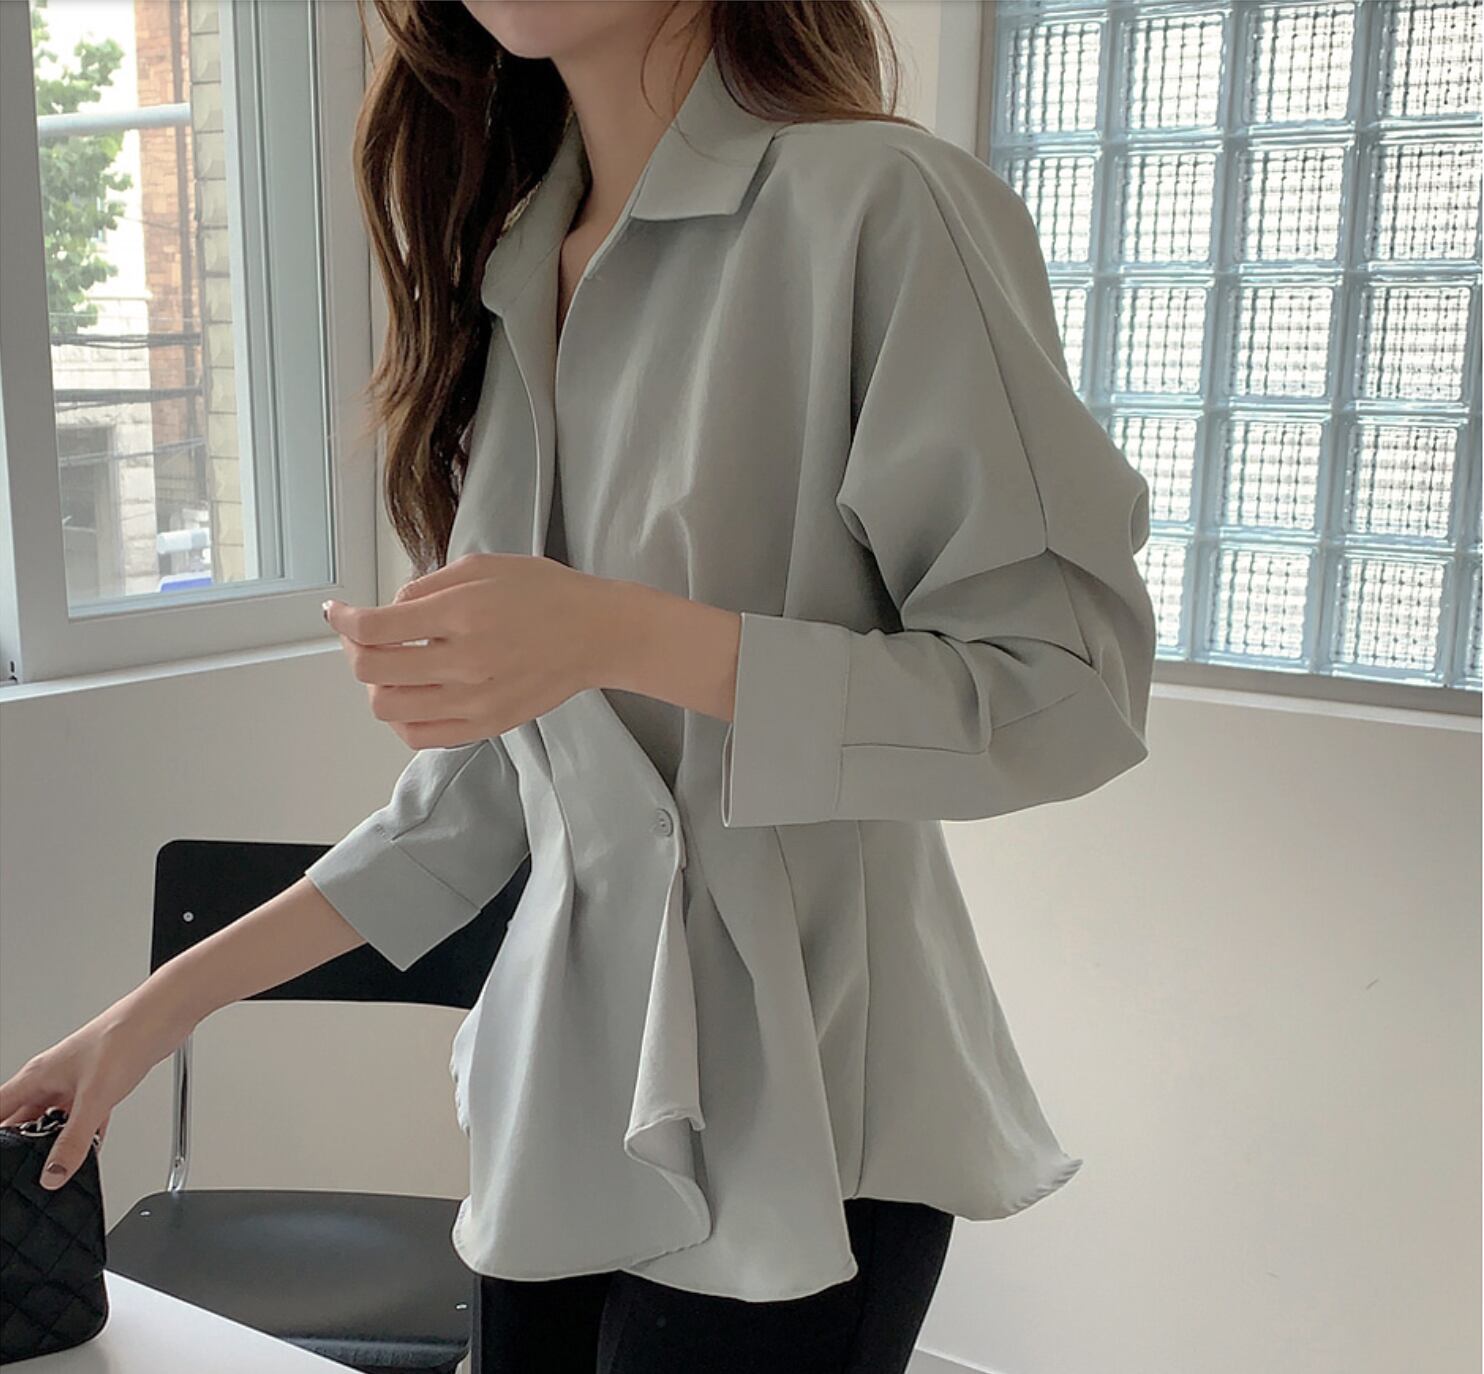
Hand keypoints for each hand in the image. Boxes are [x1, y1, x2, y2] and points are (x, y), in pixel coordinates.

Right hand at [0, 993, 191, 1189]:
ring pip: (55, 1119)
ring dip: (56, 1140)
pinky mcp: (101, 1084)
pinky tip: (90, 1149)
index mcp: (37, 1076)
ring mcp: (77, 1081)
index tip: (0, 1159)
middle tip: (24, 1170)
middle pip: (23, 1118)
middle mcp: (53, 1078)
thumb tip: (53, 1174)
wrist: (163, 1017)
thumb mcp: (94, 1097)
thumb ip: (73, 1139)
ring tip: (56, 1166)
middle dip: (21, 1144)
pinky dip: (85, 1133)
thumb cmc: (124, 1036)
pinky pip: (84, 1116)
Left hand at [323, 553, 637, 748]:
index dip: (343, 619)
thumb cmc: (545, 594)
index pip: (374, 628)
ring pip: (387, 708)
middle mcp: (464, 662)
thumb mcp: (482, 567)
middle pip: (371, 671)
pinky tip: (411, 695)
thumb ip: (427, 587)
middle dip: (354, 650)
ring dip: (375, 686)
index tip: (337, 613)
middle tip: (362, 637)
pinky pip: (419, 736)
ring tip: (390, 668)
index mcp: (461, 614)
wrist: (597, 634)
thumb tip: (388, 611)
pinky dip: (401, 718)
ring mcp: (475, 700)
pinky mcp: (486, 725)